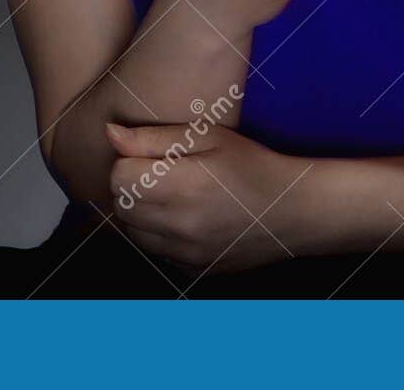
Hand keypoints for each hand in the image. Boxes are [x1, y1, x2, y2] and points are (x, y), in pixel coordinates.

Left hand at [105, 120, 305, 274]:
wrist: (292, 210)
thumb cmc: (251, 164)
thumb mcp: (209, 136)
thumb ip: (155, 137)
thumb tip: (111, 134)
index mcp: (183, 185)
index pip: (118, 175)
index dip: (130, 160)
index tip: (152, 155)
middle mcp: (180, 225)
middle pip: (120, 204)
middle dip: (131, 185)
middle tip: (160, 172)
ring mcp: (185, 253)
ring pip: (132, 232)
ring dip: (139, 211)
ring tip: (170, 194)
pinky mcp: (192, 269)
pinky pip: (153, 251)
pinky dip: (157, 234)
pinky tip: (183, 217)